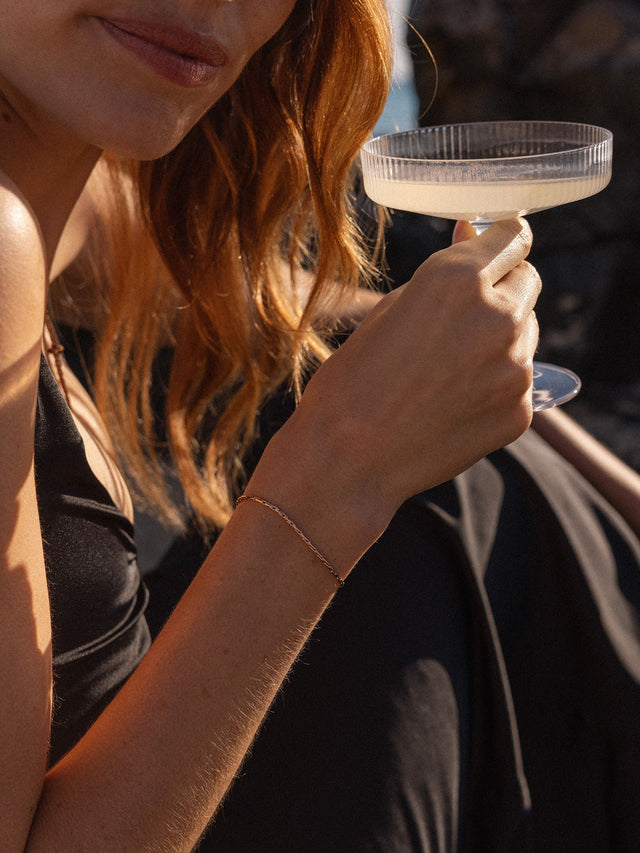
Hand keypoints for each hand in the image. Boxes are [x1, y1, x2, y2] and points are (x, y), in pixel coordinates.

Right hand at [252, 218, 539, 567]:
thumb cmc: (353, 382)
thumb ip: (441, 277)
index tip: (491, 250)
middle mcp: (498, 316)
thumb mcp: (388, 309)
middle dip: (501, 289)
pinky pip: (520, 381)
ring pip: (526, 333)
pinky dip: (495, 384)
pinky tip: (453, 402)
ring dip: (499, 337)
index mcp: (458, 279)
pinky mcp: (521, 411)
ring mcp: (516, 368)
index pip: (512, 236)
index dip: (498, 242)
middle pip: (527, 281)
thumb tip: (474, 242)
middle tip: (459, 317)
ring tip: (448, 368)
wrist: (348, 461)